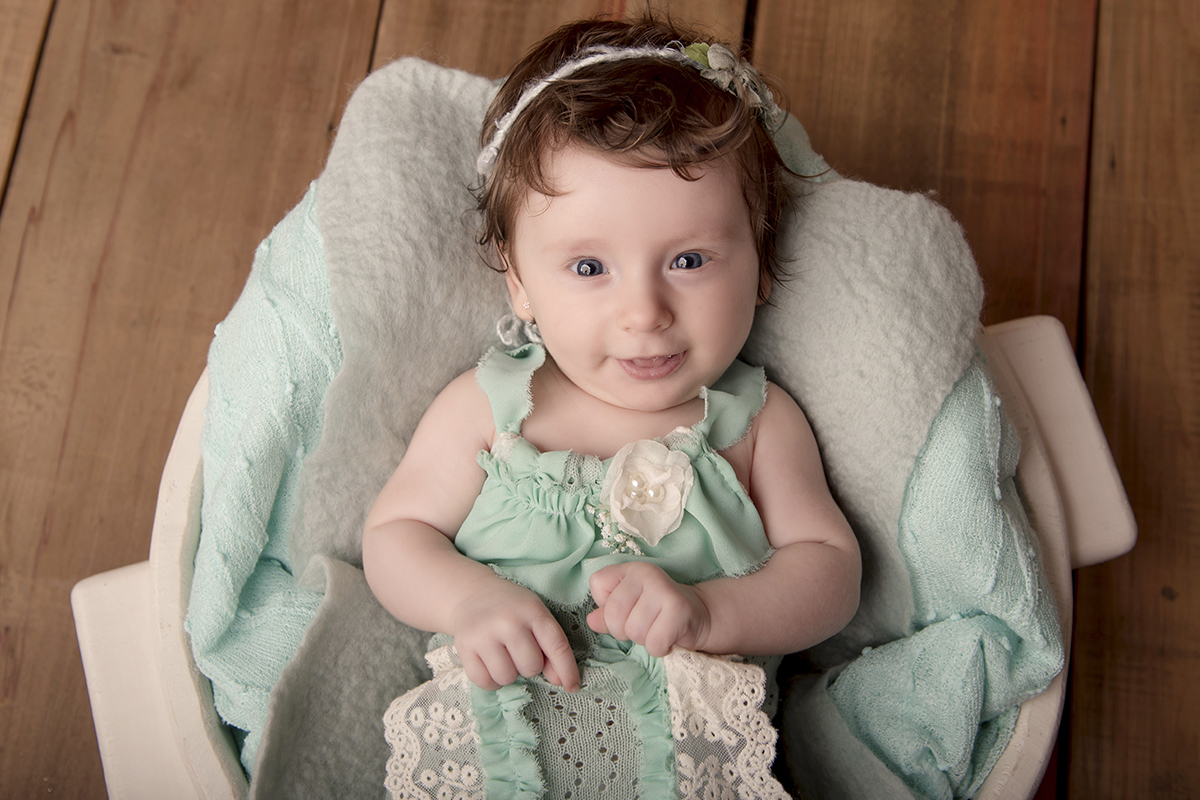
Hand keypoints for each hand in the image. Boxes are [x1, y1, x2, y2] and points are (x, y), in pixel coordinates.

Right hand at [449, 577, 579, 691]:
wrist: (472, 594)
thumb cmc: (511, 608)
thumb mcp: (536, 617)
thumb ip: (551, 647)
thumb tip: (560, 681)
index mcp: (532, 611)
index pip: (557, 646)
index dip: (567, 670)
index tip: (572, 686)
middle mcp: (508, 621)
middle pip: (531, 666)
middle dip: (530, 666)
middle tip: (520, 652)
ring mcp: (483, 634)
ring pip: (507, 677)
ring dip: (509, 673)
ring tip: (505, 656)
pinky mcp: (464, 646)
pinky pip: (484, 682)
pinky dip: (491, 680)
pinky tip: (490, 663)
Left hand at [586, 562, 710, 656]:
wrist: (699, 615)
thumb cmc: (657, 613)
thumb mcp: (629, 609)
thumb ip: (606, 614)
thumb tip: (592, 621)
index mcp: (629, 569)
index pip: (597, 585)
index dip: (605, 606)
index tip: (625, 610)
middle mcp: (645, 573)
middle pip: (613, 614)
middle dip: (624, 631)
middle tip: (643, 626)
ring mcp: (663, 589)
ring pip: (634, 631)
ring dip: (644, 640)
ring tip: (657, 630)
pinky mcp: (678, 609)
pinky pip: (654, 642)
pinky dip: (660, 648)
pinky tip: (669, 638)